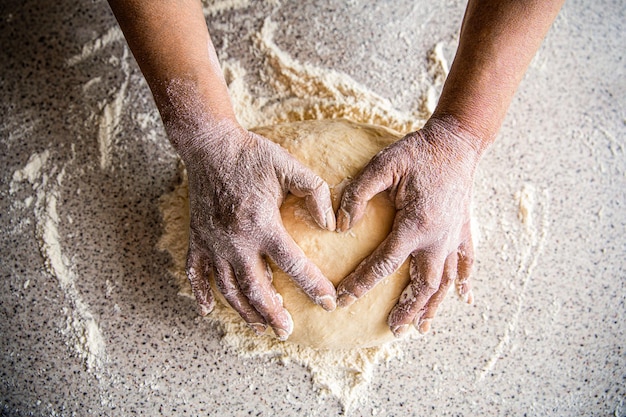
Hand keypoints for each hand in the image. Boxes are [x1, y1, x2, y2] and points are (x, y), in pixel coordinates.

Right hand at [181, 122, 336, 339]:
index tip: (328, 303)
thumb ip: (317, 194)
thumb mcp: (291, 166)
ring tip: (260, 327)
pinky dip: (200, 294)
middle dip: (273, 315)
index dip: (313, 286)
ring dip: (245, 312)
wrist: (210, 145)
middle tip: (286, 331)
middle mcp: (235, 240)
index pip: (293, 265)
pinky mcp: (197, 239)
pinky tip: (208, 310)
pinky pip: (195, 274)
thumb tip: (332, 226)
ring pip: (228, 289)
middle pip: (256, 289)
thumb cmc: (253, 155)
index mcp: (262, 224)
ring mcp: (213, 243)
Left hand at [336, 117, 479, 335]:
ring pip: (445, 281)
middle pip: (423, 284)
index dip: (361, 284)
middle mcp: (438, 237)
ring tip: (422, 327)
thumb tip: (340, 225)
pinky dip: (464, 282)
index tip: (343, 299)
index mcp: (415, 224)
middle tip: (392, 328)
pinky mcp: (463, 229)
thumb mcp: (383, 165)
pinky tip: (463, 298)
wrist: (456, 142)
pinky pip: (466, 262)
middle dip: (407, 309)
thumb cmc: (417, 152)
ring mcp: (454, 236)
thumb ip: (358, 194)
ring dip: (433, 305)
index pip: (383, 264)